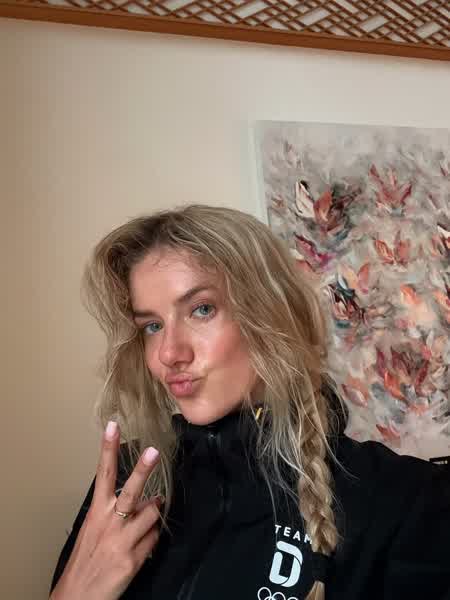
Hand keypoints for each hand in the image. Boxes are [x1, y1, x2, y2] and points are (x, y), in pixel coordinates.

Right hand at [50, 422, 160, 599]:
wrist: (77, 598)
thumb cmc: (86, 562)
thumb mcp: (94, 531)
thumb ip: (117, 513)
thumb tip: (148, 499)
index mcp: (96, 512)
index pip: (103, 474)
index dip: (108, 449)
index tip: (113, 427)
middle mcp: (109, 522)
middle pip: (131, 490)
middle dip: (143, 470)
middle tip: (153, 452)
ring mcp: (122, 540)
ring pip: (152, 514)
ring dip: (154, 515)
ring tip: (145, 521)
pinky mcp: (133, 559)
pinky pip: (153, 539)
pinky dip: (151, 540)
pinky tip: (141, 546)